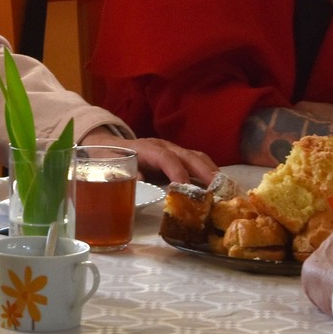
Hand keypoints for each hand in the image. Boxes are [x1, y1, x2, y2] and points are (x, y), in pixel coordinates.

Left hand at [87, 128, 217, 185]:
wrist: (108, 145)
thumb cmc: (108, 158)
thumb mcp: (109, 165)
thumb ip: (122, 172)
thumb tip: (138, 180)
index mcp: (146, 148)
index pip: (165, 157)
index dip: (177, 171)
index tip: (185, 188)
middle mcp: (163, 146)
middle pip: (188, 155)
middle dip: (204, 171)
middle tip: (218, 188)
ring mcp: (172, 150)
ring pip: (196, 156)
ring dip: (211, 170)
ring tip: (224, 187)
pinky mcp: (177, 157)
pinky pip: (196, 161)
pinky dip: (208, 171)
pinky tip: (217, 184)